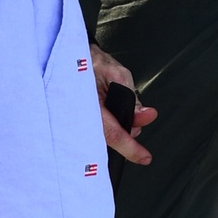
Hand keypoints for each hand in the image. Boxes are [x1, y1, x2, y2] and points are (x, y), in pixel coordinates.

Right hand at [90, 43, 156, 164]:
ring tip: (117, 102)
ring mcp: (82, 122)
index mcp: (89, 106)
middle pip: (113, 137)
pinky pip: (103, 129)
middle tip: (137, 113)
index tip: (144, 157)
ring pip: (110, 134)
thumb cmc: (90, 63)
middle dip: (129, 128)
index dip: (130, 148)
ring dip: (121, 124)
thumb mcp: (117, 73)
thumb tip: (144, 115)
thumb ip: (131, 97)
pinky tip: (111, 109)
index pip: (113, 133)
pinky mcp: (84, 122)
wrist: (73, 60)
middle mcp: (83, 118)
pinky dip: (113, 122)